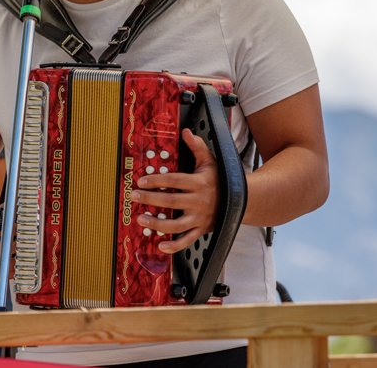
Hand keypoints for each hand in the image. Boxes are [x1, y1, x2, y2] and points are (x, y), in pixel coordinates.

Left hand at [130, 128, 218, 253]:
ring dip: (157, 223)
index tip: (141, 180)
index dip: (157, 181)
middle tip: (134, 196)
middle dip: (150, 199)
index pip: (175, 181)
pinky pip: (187, 240)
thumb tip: (186, 131)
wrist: (242, 201)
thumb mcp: (210, 161)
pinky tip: (160, 245)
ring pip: (176, 225)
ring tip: (141, 219)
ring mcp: (200, 218)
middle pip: (171, 202)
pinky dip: (174, 246)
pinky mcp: (201, 230)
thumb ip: (197, 146)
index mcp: (199, 184)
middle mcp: (199, 202)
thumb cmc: (222, 180)